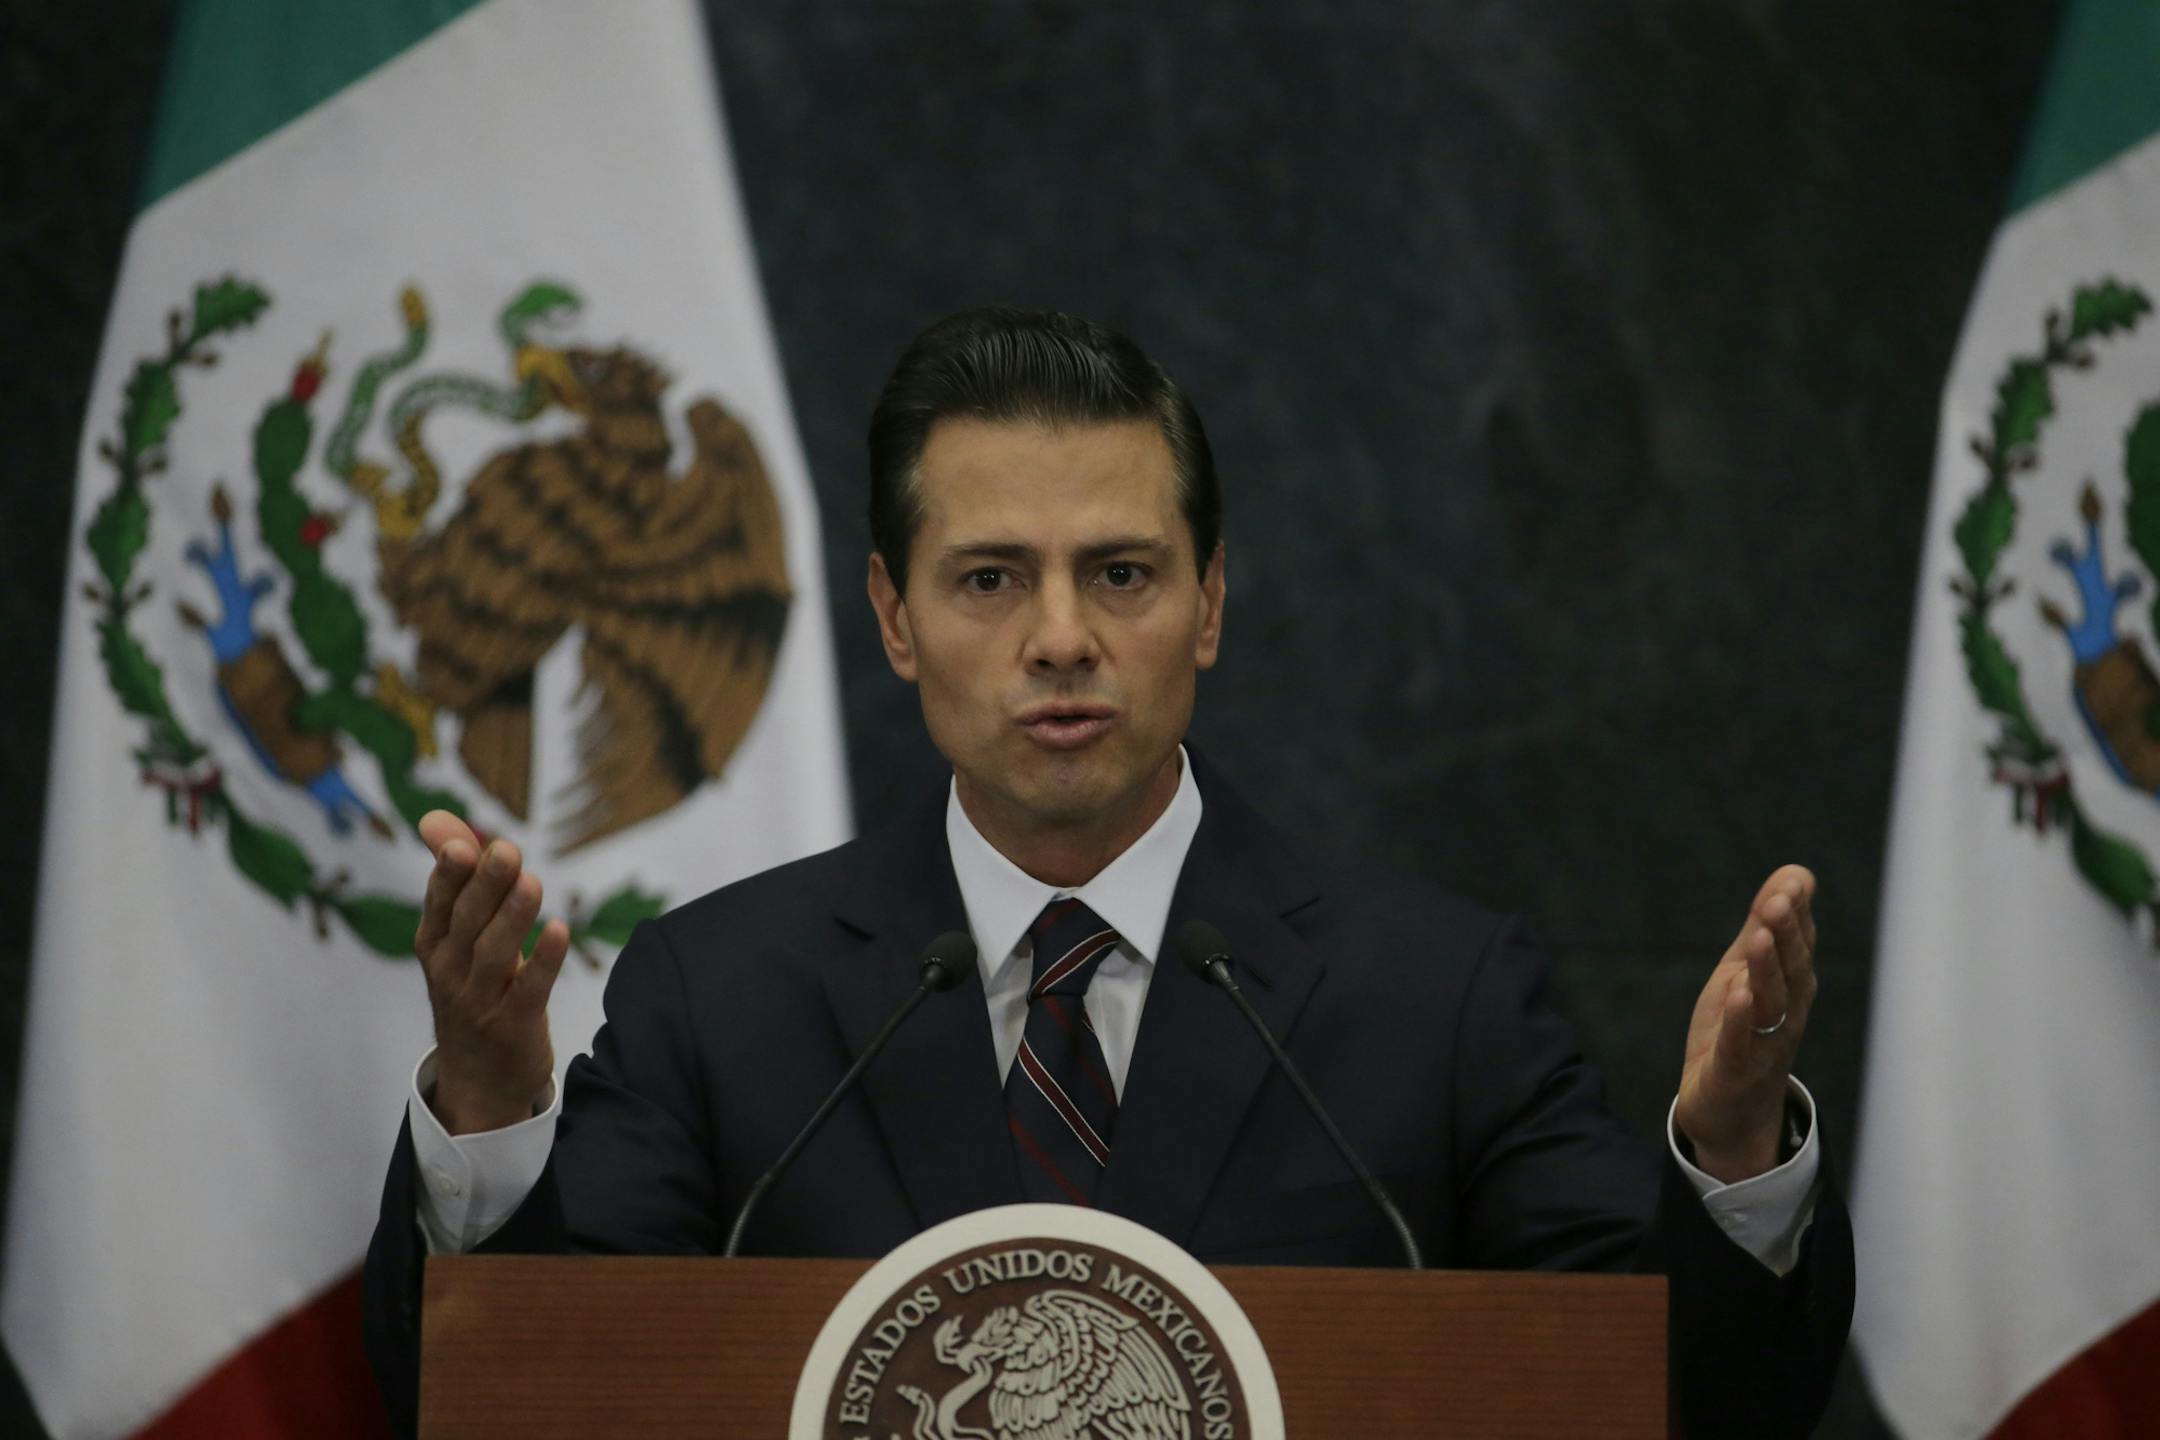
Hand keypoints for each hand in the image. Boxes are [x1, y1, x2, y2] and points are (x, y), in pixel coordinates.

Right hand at [413, 810, 569, 1134]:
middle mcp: (450, 971)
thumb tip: (437, 817)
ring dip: (514, 917)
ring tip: (532, 883)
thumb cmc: (470, 989)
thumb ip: (455, 876)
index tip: (463, 843)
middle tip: (506, 851)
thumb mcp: (454, 938)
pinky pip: (529, 989)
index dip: (450, 874)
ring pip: (494, 954)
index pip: (440, 903)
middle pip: (467, 922)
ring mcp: (480, 1001)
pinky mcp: (514, 1025)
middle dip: (485, 885)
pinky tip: (560, 931)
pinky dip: (544, 961)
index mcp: (434, 945)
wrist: (477, 1080)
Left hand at [1673, 865, 1816, 1183]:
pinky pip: (1741, 1043)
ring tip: (1757, 935)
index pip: (1797, 944)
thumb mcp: (1745, 973)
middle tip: (1779, 899)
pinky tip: (1738, 994)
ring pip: (1769, 1003)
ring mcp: (1763, 1044)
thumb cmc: (1740, 1034)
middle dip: (1786, 934)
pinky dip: (1740, 1019)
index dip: (1795, 912)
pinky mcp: (1736, 1070)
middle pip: (1790, 970)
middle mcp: (1786, 1013)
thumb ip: (1764, 927)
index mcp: (1790, 987)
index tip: (1793, 880)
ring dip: (1765, 969)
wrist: (1728, 1114)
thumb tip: (1793, 875)